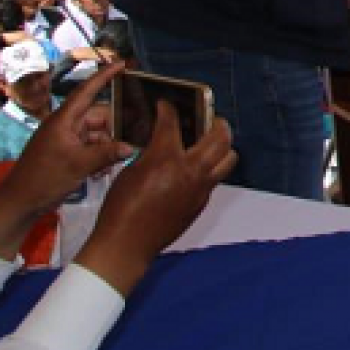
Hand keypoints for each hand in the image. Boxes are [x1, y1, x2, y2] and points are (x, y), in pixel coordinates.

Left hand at [0, 62, 131, 259]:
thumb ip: (107, 153)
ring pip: (98, 135)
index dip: (104, 76)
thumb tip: (131, 147)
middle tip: (139, 133)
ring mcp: (67, 141)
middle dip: (116, 126)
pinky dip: (100, 157)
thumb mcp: (79, 164)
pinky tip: (105, 170)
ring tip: (120, 159)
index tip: (122, 63)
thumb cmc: (45, 177)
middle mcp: (66, 126)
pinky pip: (91, 149)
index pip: (86, 91)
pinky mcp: (68, 155)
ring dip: (109, 146)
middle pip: (99, 117)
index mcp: (64, 120)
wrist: (20, 202)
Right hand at [74, 99, 236, 296]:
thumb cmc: (120, 209)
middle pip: (220, 136)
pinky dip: (212, 168)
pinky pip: (216, 178)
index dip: (168, 109)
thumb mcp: (130, 172)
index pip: (172, 123)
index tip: (166, 105)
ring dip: (224, 145)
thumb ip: (150, 153)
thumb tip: (160, 144)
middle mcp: (190, 170)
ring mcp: (200, 188)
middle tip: (209, 118)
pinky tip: (198, 168)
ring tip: (212, 141)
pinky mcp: (202, 202)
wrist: (127, 244)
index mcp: (166, 159)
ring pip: (229, 158)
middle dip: (216, 121)